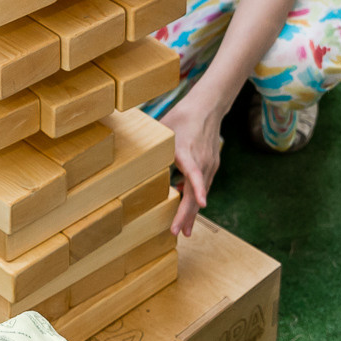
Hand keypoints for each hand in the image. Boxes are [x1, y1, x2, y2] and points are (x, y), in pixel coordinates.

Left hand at [164, 97, 222, 237]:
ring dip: (192, 212)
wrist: (207, 107)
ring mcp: (209, 164)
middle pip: (196, 191)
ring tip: (183, 230)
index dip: (197, 187)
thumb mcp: (164, 128)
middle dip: (187, 214)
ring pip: (201, 192)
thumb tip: (128, 154)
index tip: (202, 204)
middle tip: (177, 232)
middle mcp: (202, 160)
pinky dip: (196, 198)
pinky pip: (203, 186)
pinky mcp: (212, 165)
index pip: (194, 171)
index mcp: (188, 151)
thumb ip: (151, 145)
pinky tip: (189, 209)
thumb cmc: (181, 117)